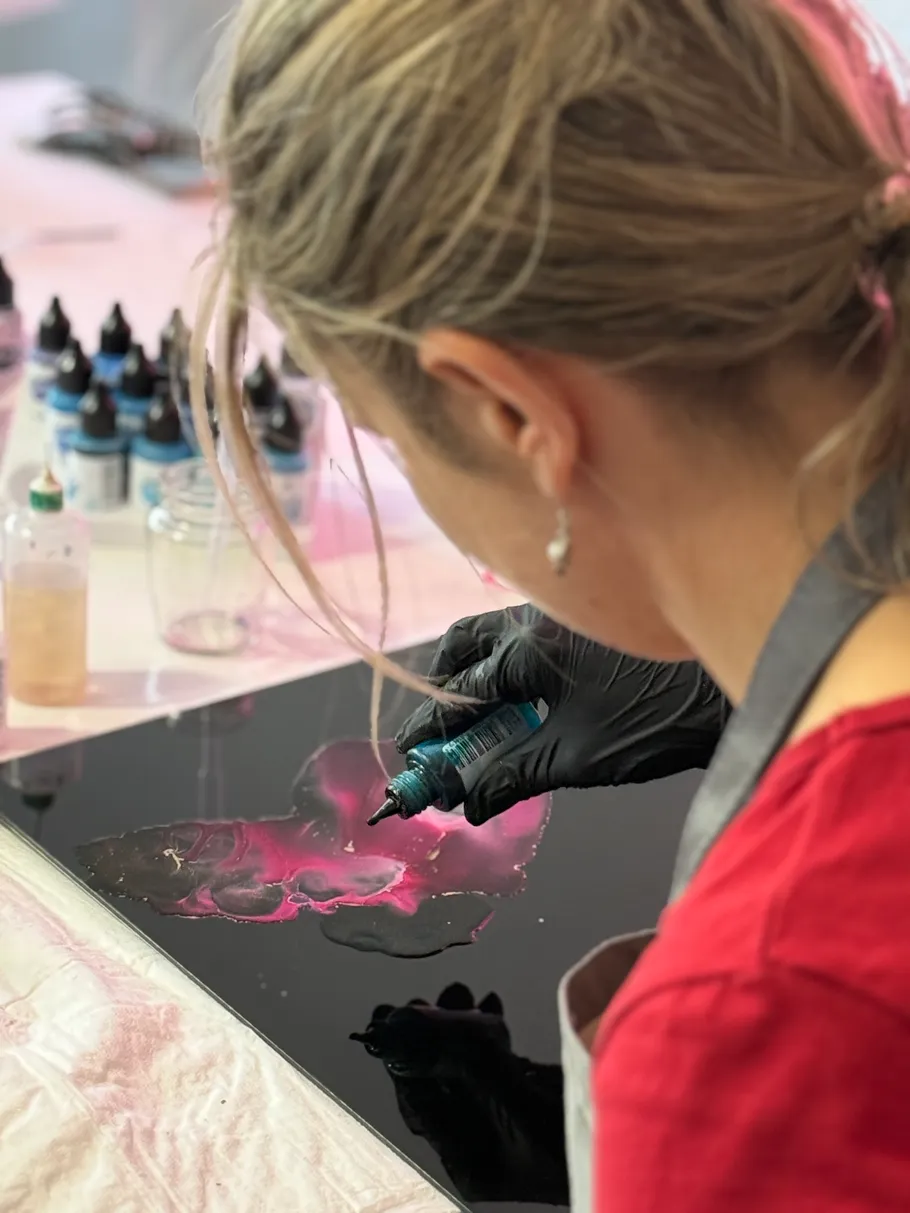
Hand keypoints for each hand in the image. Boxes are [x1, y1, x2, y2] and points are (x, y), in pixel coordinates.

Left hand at [351, 984, 567, 1204]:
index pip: (417, 1099)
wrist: (644, 1135)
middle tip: (427, 995)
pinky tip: (491, 1004)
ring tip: (464, 993)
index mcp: (466, 1156)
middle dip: (432, 1030)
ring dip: (460, 1023)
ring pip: (464, 1062)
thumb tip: (410, 1022)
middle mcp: (480, 1141)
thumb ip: (462, 1056)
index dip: (403, 1053)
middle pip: (439, 1077)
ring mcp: (504, 1119)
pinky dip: (488, 1029)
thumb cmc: (579, 1136)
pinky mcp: (526, 1095)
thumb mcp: (512, 1095)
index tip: (391, 1013)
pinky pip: (493, 1058)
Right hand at [397, 605, 729, 823]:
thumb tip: (468, 803)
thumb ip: (512, 776)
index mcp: (527, 648)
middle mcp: (537, 618)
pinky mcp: (583, 625)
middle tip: (438, 732)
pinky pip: (525, 635)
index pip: (459, 691)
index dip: (431, 730)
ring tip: (475, 718)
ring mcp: (562, 615)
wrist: (726, 692)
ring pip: (495, 633)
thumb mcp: (575, 757)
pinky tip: (519, 699)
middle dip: (443, 687)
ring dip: (474, 672)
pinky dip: (507, 664)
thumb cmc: (652, 724)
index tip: (412, 758)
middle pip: (465, 644)